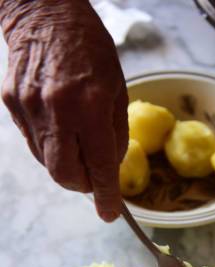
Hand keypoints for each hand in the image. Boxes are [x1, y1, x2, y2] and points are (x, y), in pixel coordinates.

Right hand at [0, 0, 127, 220]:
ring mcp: (29, 108)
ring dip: (67, 165)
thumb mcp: (117, 89)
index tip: (110, 213)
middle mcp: (57, 111)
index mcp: (90, 106)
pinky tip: (59, 128)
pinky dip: (50, 147)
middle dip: (82, 185)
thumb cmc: (90, 49)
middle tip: (93, 179)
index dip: (105, 195)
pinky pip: (33, 142)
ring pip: (48, 163)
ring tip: (77, 143)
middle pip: (65, 175)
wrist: (45, 12)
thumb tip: (111, 168)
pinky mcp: (13, 105)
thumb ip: (116, 134)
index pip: (99, 166)